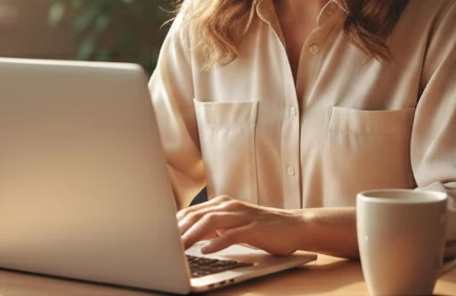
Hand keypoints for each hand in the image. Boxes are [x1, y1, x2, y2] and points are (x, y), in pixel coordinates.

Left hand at [176, 195, 305, 255]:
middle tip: (163, 244)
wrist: (295, 225)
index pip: (191, 212)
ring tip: (179, 247)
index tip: (160, 237)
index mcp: (222, 204)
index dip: (174, 224)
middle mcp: (230, 206)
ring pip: (211, 222)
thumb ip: (213, 227)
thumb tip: (188, 237)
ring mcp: (242, 216)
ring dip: (193, 235)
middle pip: (197, 215)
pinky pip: (232, 234)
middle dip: (178, 230)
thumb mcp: (234, 224)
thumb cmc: (262, 228)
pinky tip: (206, 250)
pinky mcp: (254, 228)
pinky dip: (217, 242)